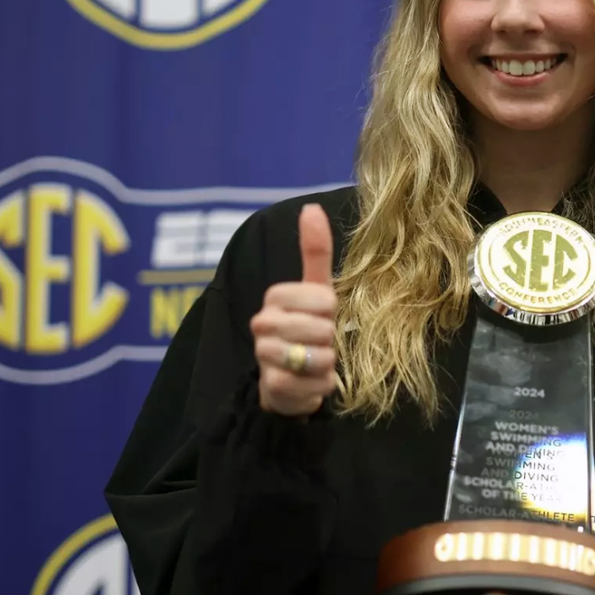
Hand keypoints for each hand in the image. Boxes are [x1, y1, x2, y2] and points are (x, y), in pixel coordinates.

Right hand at [249, 203, 339, 416]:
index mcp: (275, 296)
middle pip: (321, 329)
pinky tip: (310, 382)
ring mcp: (264, 355)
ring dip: (327, 363)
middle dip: (330, 339)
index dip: (331, 311)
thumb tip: (311, 206)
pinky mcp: (270, 387)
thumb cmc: (309, 326)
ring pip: (317, 357)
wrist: (291, 379)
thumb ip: (315, 251)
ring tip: (315, 361)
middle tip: (319, 341)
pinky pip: (313, 385)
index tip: (323, 315)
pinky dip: (321, 386)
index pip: (323, 299)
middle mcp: (262, 323)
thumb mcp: (318, 289)